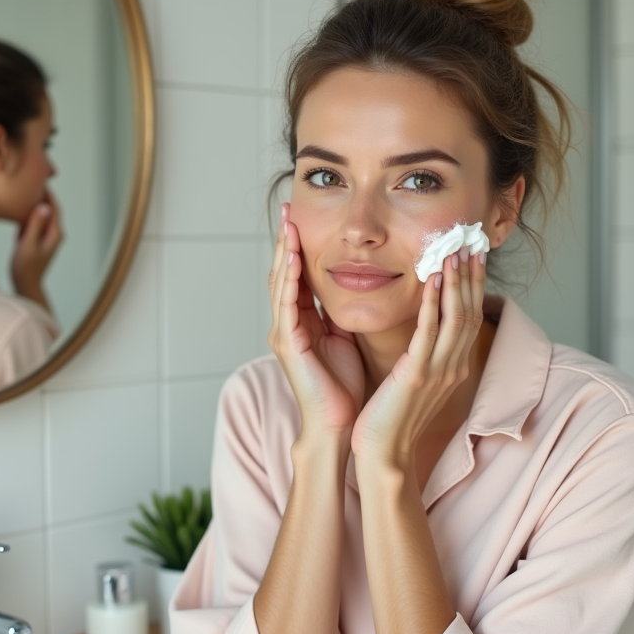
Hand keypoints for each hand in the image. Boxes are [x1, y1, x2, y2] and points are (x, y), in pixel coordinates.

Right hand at [12, 190, 62, 309]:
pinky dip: (29, 213)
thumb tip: (44, 206)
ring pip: (41, 214)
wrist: (25, 283)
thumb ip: (36, 224)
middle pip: (49, 208)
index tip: (38, 179)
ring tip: (23, 188)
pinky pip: (35, 221)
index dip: (47, 192)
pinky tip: (19, 205)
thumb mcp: (29, 243)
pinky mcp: (37, 238)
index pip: (54, 207)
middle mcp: (53, 233)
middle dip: (41, 194)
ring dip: (34, 202)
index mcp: (55, 233)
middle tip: (29, 180)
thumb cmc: (26, 267)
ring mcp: (46, 235)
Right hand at [268, 204, 364, 435]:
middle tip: (288, 208)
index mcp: (300, 323)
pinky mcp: (288, 344)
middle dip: (285, 241)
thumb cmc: (343, 386)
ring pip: (280, 284)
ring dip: (283, 252)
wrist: (338, 424)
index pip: (296, 276)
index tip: (301, 218)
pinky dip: (289, 280)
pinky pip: (286, 305)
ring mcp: (283, 334)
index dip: (298, 247)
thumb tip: (354, 287)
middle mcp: (286, 325)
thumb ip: (339, 313)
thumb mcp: (344, 338)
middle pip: (282, 274)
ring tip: (288, 223)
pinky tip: (292, 259)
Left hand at [352, 244, 485, 469]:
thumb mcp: (415, 380)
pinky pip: (429, 332)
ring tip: (454, 251)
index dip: (472, 284)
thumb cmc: (391, 418)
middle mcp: (452, 366)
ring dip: (456, 281)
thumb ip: (423, 353)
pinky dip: (433, 303)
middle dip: (470, 275)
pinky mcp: (417, 374)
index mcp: (453, 367)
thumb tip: (422, 327)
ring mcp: (438, 370)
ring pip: (455, 317)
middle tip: (471, 242)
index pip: (469, 316)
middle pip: (470, 311)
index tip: (472, 255)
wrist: (383, 454)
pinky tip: (432, 280)